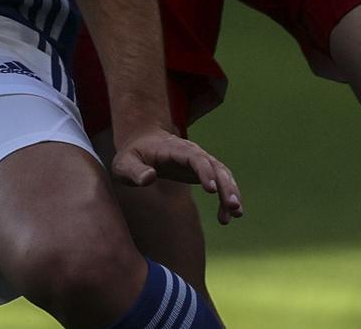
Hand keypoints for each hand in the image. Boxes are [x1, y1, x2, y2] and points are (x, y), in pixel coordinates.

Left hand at [111, 126, 243, 225]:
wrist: (142, 143)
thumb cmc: (132, 155)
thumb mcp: (125, 163)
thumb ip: (134, 171)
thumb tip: (150, 178)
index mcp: (174, 149)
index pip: (194, 157)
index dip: (204, 171)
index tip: (211, 190)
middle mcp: (192, 153)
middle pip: (215, 167)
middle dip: (226, 186)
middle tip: (233, 207)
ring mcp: (201, 161)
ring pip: (223, 175)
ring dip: (231, 193)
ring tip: (235, 214)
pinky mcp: (204, 172)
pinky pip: (221, 183)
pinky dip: (227, 198)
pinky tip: (227, 217)